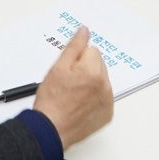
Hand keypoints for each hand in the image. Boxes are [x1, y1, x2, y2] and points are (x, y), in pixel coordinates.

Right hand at [33, 24, 113, 148]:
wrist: (51, 130)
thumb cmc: (52, 100)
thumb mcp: (58, 67)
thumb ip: (74, 46)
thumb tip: (84, 30)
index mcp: (94, 70)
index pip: (91, 50)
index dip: (76, 59)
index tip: (67, 71)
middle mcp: (105, 85)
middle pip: (98, 65)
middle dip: (85, 69)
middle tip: (68, 83)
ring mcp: (107, 101)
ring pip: (101, 81)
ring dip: (90, 84)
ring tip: (73, 95)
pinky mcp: (107, 114)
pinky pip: (103, 98)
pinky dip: (93, 99)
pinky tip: (79, 105)